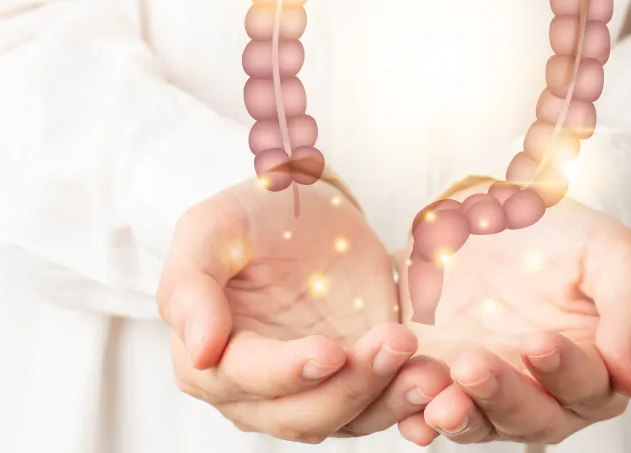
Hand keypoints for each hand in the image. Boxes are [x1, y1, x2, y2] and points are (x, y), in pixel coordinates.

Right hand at [156, 178, 450, 442]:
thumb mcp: (212, 228)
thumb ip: (190, 283)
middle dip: (350, 386)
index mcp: (207, 358)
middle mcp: (255, 392)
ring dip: (390, 400)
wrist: (308, 210)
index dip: (284, 371)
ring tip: (428, 370)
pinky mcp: (358, 382)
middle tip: (395, 341)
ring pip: (347, 419)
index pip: (241, 379)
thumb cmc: (251, 216)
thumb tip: (198, 350)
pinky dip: (412, 404)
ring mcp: (311, 392)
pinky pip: (384, 408)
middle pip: (300, 413)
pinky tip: (440, 383)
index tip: (329, 352)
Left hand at [396, 181, 630, 445]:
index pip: (590, 387)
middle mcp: (548, 393)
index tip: (539, 343)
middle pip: (535, 418)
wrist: (489, 212)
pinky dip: (420, 417)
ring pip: (483, 423)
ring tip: (438, 398)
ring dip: (461, 415)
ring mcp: (493, 393)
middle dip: (504, 396)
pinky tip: (412, 413)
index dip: (566, 371)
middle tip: (473, 364)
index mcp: (598, 367)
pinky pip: (432, 413)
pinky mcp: (444, 384)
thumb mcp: (611, 253)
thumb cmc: (562, 235)